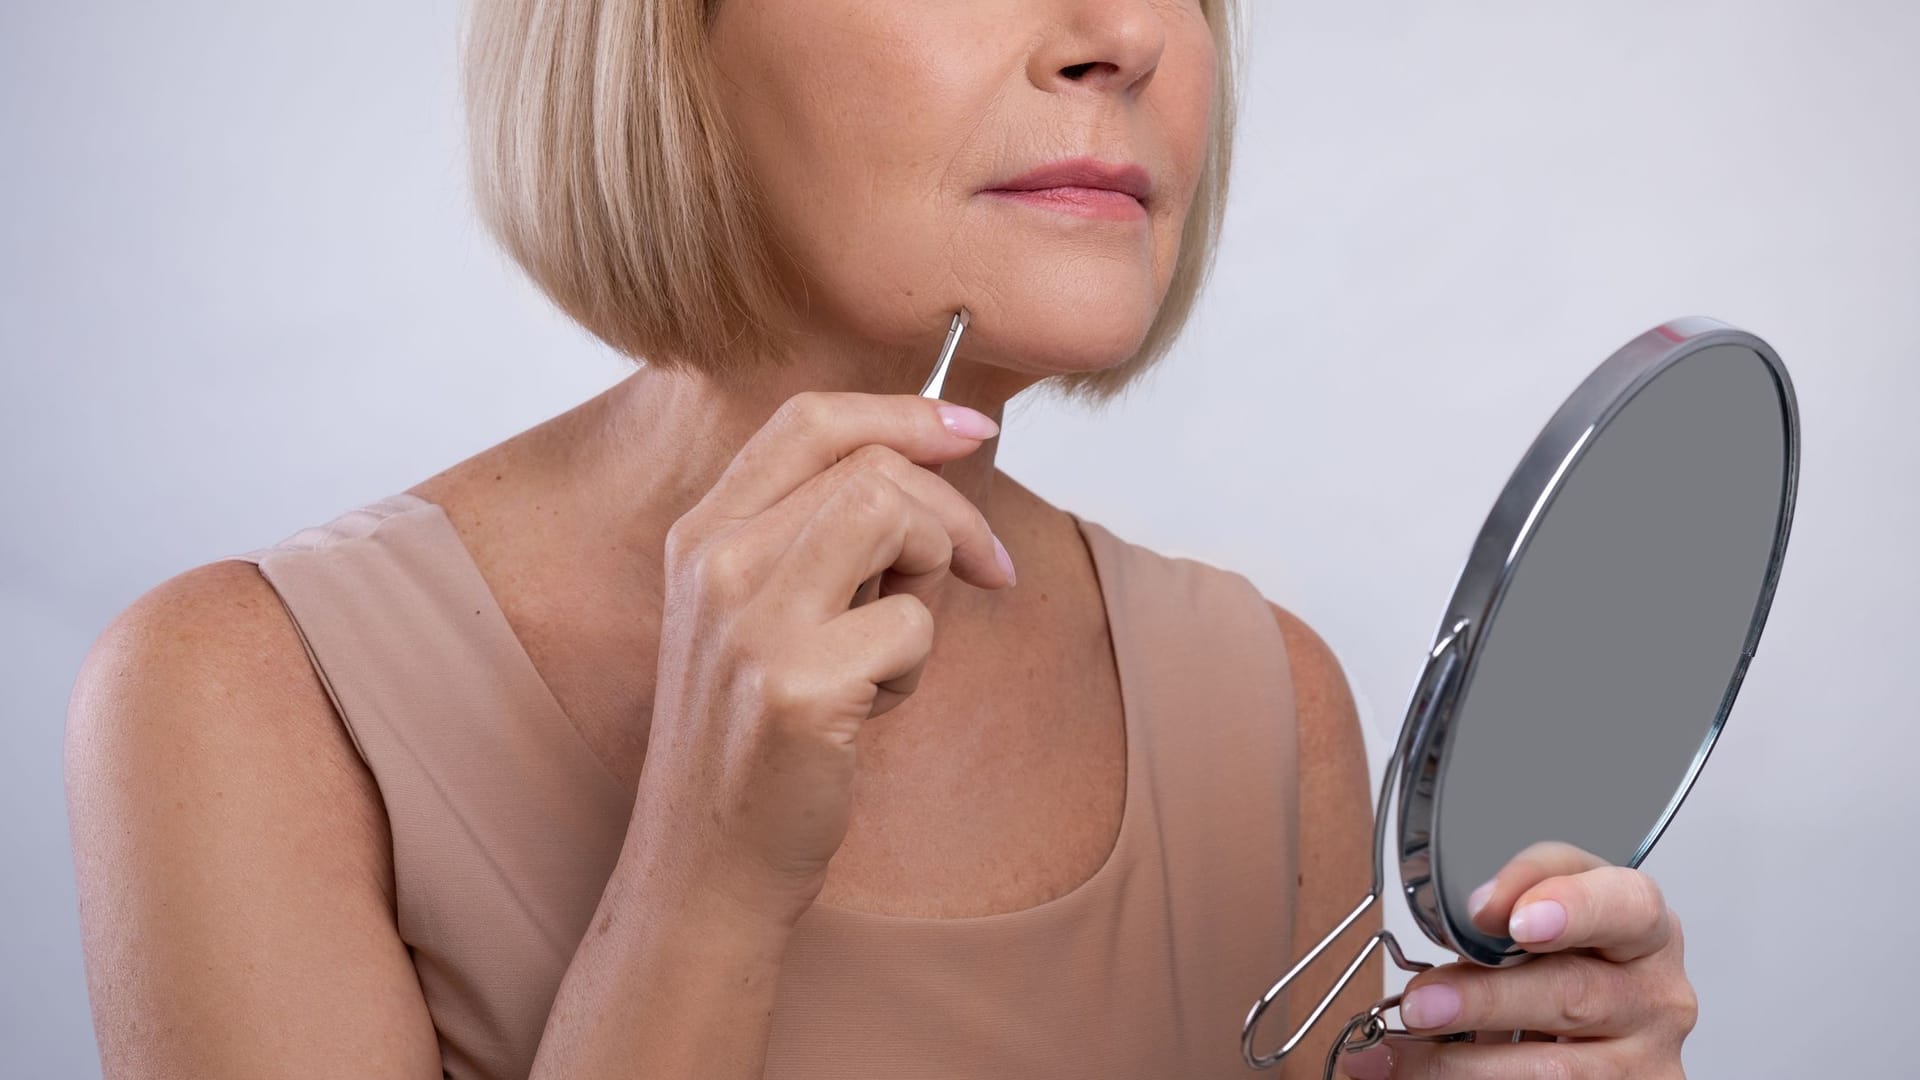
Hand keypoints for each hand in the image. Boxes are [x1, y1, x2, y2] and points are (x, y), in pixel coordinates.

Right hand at [626, 390, 1014, 930]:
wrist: (708, 862)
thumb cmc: (757, 735)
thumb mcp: (763, 612)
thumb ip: (821, 534)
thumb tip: (934, 459)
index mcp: (703, 533)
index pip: (811, 419)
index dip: (905, 412)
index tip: (972, 430)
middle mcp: (714, 562)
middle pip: (872, 467)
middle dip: (953, 513)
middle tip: (981, 571)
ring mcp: (748, 622)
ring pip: (892, 516)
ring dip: (932, 573)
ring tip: (895, 645)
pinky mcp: (794, 685)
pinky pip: (910, 625)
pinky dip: (916, 666)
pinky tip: (869, 710)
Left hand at [1339, 842, 1697, 1078]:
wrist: (1588, 1033)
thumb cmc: (1561, 961)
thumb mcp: (1541, 919)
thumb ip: (1512, 908)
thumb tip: (1471, 917)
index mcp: (1642, 926)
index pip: (1624, 903)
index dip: (1572, 907)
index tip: (1512, 920)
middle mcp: (1656, 994)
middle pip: (1576, 993)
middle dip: (1487, 998)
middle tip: (1422, 1003)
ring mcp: (1646, 1059)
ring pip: (1557, 1068)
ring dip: (1464, 1064)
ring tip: (1399, 1053)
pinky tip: (1419, 1076)